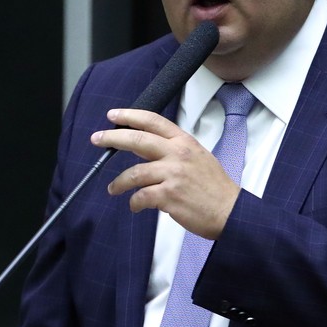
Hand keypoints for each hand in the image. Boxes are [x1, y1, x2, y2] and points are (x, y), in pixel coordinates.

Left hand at [91, 108, 240, 239]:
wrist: (229, 211)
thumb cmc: (214, 187)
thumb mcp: (198, 157)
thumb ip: (174, 150)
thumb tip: (146, 149)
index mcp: (184, 142)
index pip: (153, 121)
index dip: (130, 116)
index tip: (113, 115)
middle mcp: (177, 154)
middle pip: (137, 140)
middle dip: (113, 138)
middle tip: (97, 138)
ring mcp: (173, 175)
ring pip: (134, 173)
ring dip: (119, 182)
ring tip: (113, 188)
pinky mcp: (169, 196)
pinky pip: (140, 196)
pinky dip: (134, 202)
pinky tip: (134, 205)